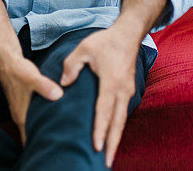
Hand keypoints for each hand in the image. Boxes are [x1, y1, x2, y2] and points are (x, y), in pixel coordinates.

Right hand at [0, 57, 63, 145]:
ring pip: (32, 127)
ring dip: (42, 131)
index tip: (52, 151)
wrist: (7, 61)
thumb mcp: (32, 78)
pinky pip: (33, 117)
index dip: (40, 147)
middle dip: (43, 142)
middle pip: (31, 136)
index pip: (29, 140)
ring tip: (59, 136)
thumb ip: (45, 87)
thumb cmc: (18, 70)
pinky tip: (53, 119)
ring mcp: (21, 110)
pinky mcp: (24, 103)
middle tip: (60, 147)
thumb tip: (58, 95)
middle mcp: (20, 116)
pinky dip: (41, 121)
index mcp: (21, 115)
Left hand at [59, 27, 140, 167]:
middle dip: (112, 144)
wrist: (128, 34)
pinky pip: (123, 114)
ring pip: (122, 120)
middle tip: (107, 163)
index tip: (97, 146)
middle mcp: (122, 90)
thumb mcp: (84, 48)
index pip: (104, 111)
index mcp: (111, 82)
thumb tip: (64, 83)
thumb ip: (71, 65)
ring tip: (109, 156)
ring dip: (116, 138)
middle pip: (118, 123)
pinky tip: (111, 137)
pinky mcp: (127, 91)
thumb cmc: (105, 41)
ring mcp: (127, 92)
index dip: (100, 129)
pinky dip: (117, 128)